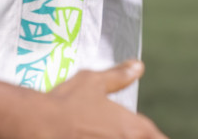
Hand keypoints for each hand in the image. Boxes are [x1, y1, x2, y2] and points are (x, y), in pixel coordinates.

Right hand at [44, 60, 166, 138]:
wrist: (39, 126)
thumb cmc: (67, 103)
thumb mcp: (93, 82)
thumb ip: (118, 76)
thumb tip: (138, 66)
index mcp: (135, 129)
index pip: (157, 138)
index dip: (154, 136)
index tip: (148, 134)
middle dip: (137, 137)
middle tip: (118, 131)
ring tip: (105, 134)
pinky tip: (87, 138)